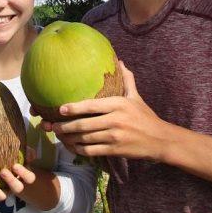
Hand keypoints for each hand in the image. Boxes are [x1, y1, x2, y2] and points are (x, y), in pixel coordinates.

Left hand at [0, 147, 39, 203]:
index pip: (29, 178)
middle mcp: (14, 187)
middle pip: (17, 188)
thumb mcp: (19, 156)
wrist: (2, 172)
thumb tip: (31, 150)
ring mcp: (2, 192)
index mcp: (23, 177)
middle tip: (3, 171)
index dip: (23, 173)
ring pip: (1, 196)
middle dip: (11, 181)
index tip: (15, 165)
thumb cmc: (11, 161)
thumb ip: (25, 153)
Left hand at [50, 61, 168, 161]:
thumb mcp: (136, 97)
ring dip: (69, 139)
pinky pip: (91, 151)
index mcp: (118, 104)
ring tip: (58, 136)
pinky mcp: (114, 150)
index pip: (91, 105)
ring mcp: (114, 136)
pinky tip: (72, 147)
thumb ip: (127, 79)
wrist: (160, 140)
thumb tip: (120, 61)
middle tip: (51, 126)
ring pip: (85, 139)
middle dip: (64, 127)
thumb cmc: (145, 117)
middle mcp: (115, 120)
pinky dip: (78, 150)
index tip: (60, 109)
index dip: (74, 108)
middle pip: (84, 124)